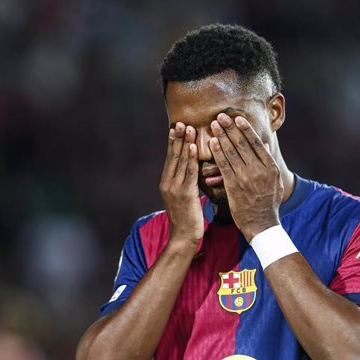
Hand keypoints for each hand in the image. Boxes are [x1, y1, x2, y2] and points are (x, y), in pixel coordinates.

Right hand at [159, 123, 202, 246]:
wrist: (184, 238)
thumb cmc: (188, 220)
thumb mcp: (184, 198)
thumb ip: (186, 184)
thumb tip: (193, 171)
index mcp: (166, 183)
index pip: (170, 158)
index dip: (173, 142)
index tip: (176, 126)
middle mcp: (167, 183)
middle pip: (172, 156)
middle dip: (176, 137)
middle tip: (180, 121)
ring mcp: (174, 188)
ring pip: (179, 161)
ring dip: (184, 143)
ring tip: (188, 127)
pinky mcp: (184, 194)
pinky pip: (188, 172)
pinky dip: (190, 158)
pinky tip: (193, 147)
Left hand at [209, 113, 283, 241]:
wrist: (262, 223)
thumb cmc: (268, 202)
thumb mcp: (275, 180)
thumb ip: (269, 162)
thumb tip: (264, 144)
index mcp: (270, 167)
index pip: (256, 143)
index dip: (246, 129)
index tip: (237, 118)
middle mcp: (259, 169)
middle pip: (242, 144)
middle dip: (231, 128)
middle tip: (221, 116)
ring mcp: (246, 177)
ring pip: (232, 152)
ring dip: (222, 136)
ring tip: (214, 125)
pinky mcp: (234, 185)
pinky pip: (224, 165)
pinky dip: (218, 152)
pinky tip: (212, 142)